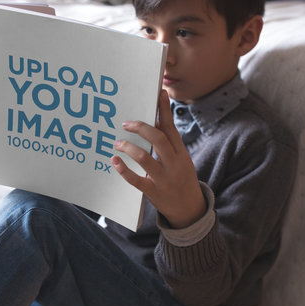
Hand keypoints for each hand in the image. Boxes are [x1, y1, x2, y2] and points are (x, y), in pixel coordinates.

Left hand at [111, 89, 206, 228]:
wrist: (190, 210)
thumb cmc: (181, 180)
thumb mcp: (181, 161)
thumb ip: (169, 145)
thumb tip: (154, 123)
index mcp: (181, 154)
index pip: (172, 129)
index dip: (165, 111)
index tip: (159, 94)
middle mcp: (174, 164)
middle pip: (158, 139)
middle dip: (141, 128)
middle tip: (126, 124)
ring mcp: (164, 179)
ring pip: (144, 157)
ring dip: (128, 147)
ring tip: (117, 143)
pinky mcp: (153, 192)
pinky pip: (136, 180)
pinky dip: (123, 170)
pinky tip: (114, 161)